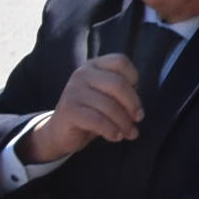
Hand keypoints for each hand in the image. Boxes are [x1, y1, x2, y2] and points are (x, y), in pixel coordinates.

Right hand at [20, 54, 145, 165]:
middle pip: (118, 84)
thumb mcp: (107, 97)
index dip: (134, 78)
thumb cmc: (91, 111)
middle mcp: (82, 74)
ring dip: (124, 123)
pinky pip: (98, 120)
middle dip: (133, 104)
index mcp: (94, 66)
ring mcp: (74, 91)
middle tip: (138, 119)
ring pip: (109, 106)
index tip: (135, 94)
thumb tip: (138, 109)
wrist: (60, 131)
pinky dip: (111, 130)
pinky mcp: (69, 110)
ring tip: (130, 133)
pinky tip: (116, 137)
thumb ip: (122, 94)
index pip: (120, 62)